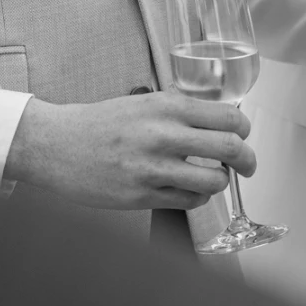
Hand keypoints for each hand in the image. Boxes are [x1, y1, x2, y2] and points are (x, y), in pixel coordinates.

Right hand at [5, 92, 255, 209]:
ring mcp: (153, 168)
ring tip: (211, 178)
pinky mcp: (142, 195)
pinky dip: (196, 198)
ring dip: (219, 182)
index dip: (245, 130)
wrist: (57, 145)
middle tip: (247, 166)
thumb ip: (182, 111)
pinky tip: (187, 190)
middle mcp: (165, 135)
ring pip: (214, 181)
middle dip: (248, 160)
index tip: (244, 136)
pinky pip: (189, 202)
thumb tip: (222, 122)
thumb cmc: (102, 123)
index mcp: (168, 107)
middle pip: (231, 149)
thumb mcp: (146, 103)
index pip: (229, 118)